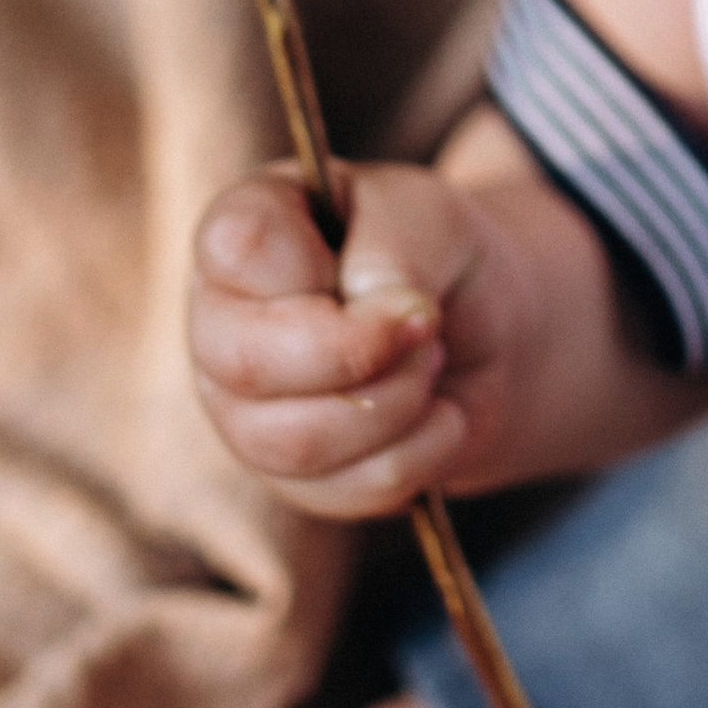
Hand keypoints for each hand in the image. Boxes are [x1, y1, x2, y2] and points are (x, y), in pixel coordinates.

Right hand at [190, 161, 500, 519]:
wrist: (487, 331)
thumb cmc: (436, 254)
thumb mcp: (430, 216)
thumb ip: (395, 248)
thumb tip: (374, 316)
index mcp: (245, 231)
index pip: (240, 246)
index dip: (320, 272)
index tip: (385, 278)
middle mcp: (221, 321)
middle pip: (248, 362)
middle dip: (362, 354)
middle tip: (426, 325)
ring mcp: (243, 407)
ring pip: (294, 441)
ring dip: (396, 403)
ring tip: (432, 365)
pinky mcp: (287, 476)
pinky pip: (341, 491)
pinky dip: (418, 453)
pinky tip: (440, 415)